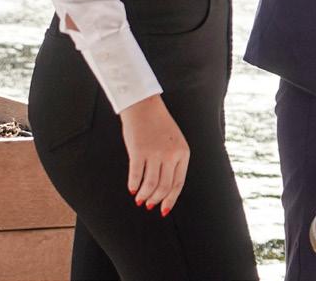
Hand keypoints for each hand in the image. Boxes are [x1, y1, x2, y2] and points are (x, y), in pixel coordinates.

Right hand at [120, 94, 188, 215]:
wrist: (144, 106)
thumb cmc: (160, 125)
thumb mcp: (175, 142)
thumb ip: (174, 161)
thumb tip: (165, 188)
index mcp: (183, 153)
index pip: (178, 183)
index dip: (170, 199)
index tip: (164, 210)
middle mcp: (171, 155)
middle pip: (164, 186)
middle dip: (156, 199)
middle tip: (148, 204)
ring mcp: (155, 153)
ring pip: (150, 184)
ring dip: (144, 195)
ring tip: (139, 199)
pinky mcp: (138, 151)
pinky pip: (136, 175)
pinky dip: (133, 185)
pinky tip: (132, 189)